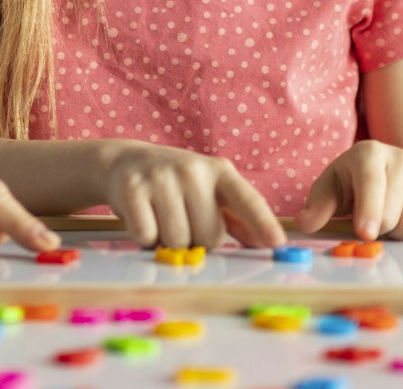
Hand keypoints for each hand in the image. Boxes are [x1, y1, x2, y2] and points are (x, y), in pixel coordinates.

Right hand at [90, 140, 286, 250]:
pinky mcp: (132, 189)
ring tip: (161, 217)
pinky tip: (143, 216)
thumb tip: (266, 241)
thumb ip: (236, 217)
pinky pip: (147, 236)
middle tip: (182, 219)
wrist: (124, 160)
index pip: (246, 199)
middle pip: (209, 237)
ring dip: (169, 241)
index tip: (278, 242)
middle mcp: (192, 170)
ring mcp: (161, 177)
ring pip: (178, 241)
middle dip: (196, 239)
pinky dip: (145, 237)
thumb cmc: (175, 182)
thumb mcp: (208, 190)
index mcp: (219, 171)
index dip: (262, 222)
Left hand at [295, 140, 402, 241]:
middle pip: (392, 215)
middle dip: (377, 229)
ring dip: (398, 233)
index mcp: (369, 153)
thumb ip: (317, 206)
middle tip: (369, 222)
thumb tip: (305, 223)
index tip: (365, 233)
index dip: (368, 210)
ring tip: (389, 218)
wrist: (393, 177)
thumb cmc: (353, 184)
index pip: (371, 183)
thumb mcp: (330, 189)